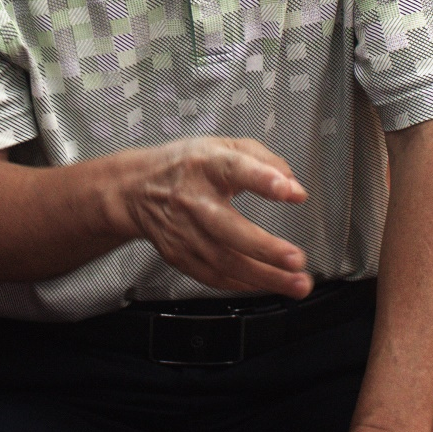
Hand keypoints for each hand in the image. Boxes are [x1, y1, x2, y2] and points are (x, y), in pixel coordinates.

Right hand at [116, 137, 312, 297]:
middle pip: (228, 227)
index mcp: (207, 163)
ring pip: (224, 260)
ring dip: (264, 276)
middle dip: (265, 248)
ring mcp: (183, 231)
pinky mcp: (178, 254)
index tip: (290, 192)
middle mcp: (193, 199)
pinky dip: (243, 283)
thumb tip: (294, 188)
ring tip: (295, 283)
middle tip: (297, 259)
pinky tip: (267, 285)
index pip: (236, 168)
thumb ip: (265, 161)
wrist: (136, 188)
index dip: (263, 180)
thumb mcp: (225, 146)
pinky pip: (213, 276)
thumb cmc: (188, 165)